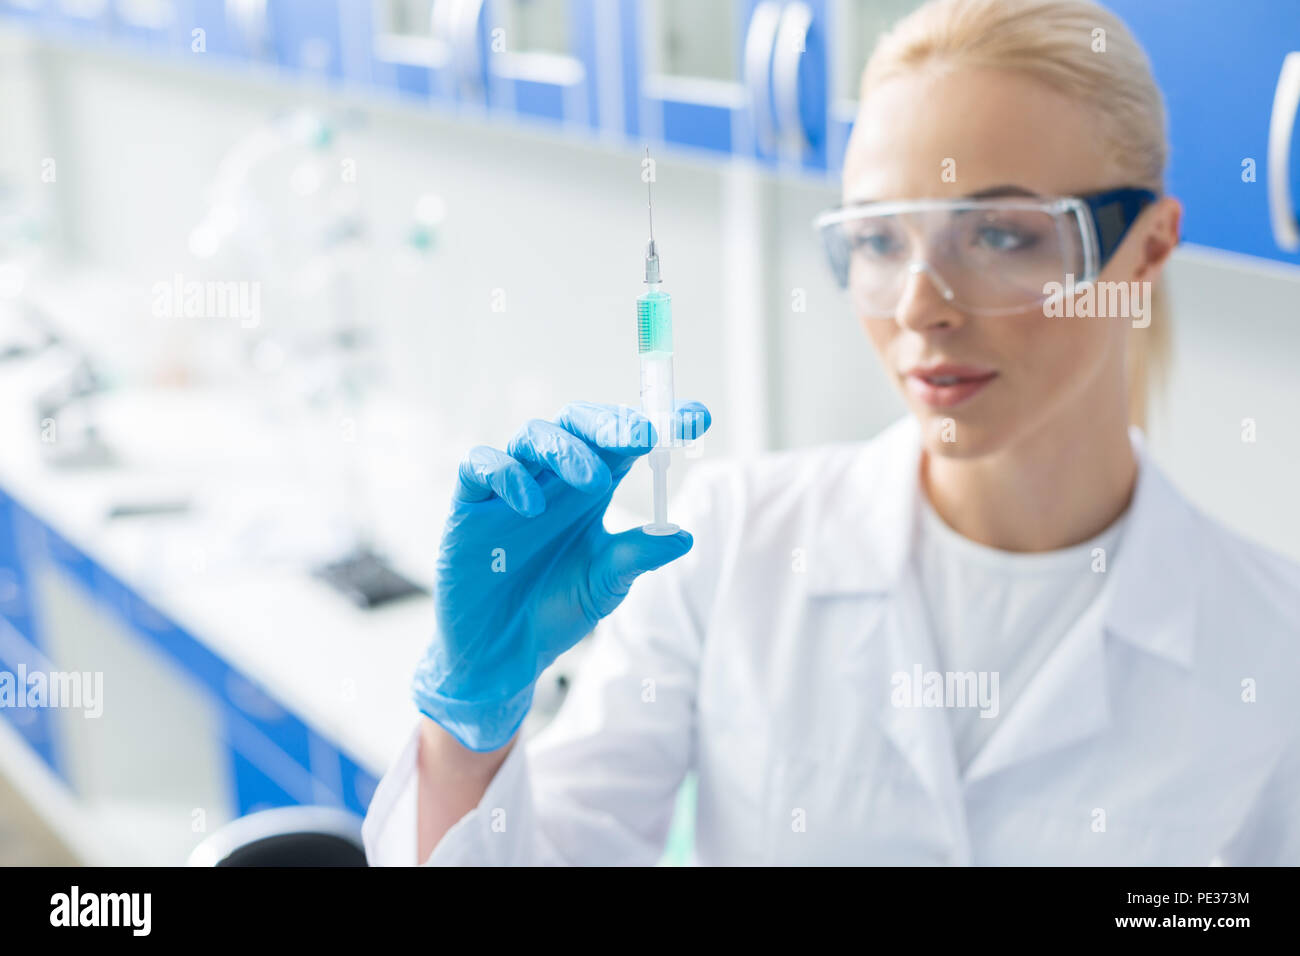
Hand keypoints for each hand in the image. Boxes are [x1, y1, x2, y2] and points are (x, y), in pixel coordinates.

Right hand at [412, 400, 711, 750]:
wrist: (499, 654)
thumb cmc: (553, 610)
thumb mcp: (605, 584)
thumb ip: (636, 557)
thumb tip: (683, 536)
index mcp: (590, 489)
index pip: (624, 441)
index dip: (659, 422)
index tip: (698, 418)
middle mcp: (552, 478)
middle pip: (577, 424)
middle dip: (611, 424)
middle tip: (644, 437)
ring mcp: (509, 487)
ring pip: (532, 435)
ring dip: (567, 449)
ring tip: (594, 482)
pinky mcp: (470, 506)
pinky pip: (481, 466)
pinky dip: (506, 475)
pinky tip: (531, 506)